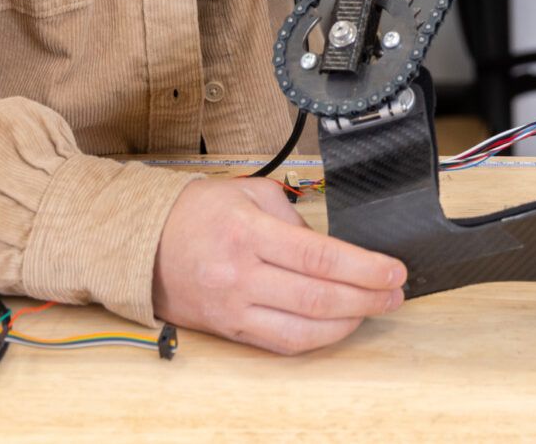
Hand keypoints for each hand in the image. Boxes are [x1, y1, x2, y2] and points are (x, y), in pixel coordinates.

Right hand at [152, 176, 406, 353]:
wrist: (140, 242)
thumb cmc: (195, 212)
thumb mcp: (250, 192)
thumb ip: (293, 217)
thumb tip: (331, 246)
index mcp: (249, 233)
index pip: (320, 256)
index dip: (365, 268)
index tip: (394, 270)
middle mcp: (241, 274)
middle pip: (318, 297)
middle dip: (367, 297)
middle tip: (395, 292)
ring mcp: (233, 307)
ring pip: (302, 329)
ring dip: (347, 323)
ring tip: (373, 309)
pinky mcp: (228, 328)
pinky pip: (279, 343)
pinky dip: (315, 338)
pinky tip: (337, 326)